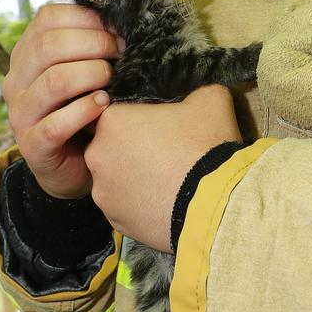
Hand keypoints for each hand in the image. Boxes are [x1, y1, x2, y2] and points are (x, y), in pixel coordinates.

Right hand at [2, 3, 121, 198]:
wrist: (74, 165)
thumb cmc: (84, 107)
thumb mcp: (83, 70)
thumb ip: (91, 45)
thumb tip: (122, 19)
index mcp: (27, 54)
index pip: (47, 18)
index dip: (86, 18)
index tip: (116, 29)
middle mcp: (17, 80)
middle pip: (49, 46)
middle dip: (94, 44)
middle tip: (122, 53)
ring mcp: (21, 114)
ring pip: (54, 81)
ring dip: (92, 75)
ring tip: (113, 80)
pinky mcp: (33, 146)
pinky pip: (56, 124)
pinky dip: (85, 111)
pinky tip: (103, 105)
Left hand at [85, 85, 241, 251]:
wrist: (214, 204)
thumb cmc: (205, 146)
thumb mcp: (210, 99)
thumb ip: (196, 90)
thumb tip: (200, 94)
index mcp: (113, 120)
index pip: (112, 111)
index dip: (133, 117)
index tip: (154, 123)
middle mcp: (98, 155)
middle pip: (109, 145)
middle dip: (130, 147)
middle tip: (162, 150)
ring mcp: (103, 191)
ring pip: (114, 178)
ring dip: (132, 177)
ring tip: (164, 179)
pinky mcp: (115, 220)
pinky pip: (123, 206)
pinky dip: (138, 203)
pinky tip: (162, 200)